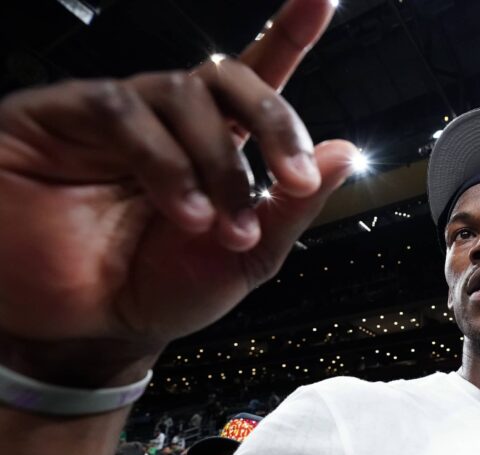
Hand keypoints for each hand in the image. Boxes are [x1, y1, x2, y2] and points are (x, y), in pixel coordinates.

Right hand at [0, 0, 355, 383]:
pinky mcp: (66, 116)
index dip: (289, 34)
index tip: (322, 0)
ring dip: (218, 164)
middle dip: (274, 123)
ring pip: (183, 96)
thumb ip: (292, 208)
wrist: (87, 329)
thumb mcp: (246, 258)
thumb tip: (343, 154)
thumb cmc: (160, 289)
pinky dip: (166, 163)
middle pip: (229, 77)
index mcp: (217, 146)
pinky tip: (183, 210)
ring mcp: (120, 115)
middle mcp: (171, 121)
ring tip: (220, 225)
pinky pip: (123, 110)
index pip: (257, 79)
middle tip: (294, 181)